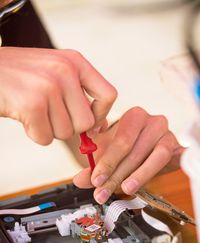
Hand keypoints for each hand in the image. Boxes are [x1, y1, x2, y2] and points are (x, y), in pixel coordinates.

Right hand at [0, 47, 116, 143]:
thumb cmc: (21, 76)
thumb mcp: (56, 74)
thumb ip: (80, 97)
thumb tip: (104, 126)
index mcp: (75, 61)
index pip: (109, 96)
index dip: (100, 115)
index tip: (88, 122)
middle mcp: (65, 70)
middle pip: (86, 122)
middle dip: (68, 127)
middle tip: (50, 115)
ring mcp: (48, 86)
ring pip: (66, 133)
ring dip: (49, 129)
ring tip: (34, 112)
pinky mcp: (32, 104)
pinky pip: (45, 138)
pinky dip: (35, 134)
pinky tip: (25, 117)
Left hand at [73, 107, 183, 203]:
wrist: (150, 149)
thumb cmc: (128, 147)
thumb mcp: (107, 154)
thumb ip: (93, 166)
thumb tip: (79, 180)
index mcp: (133, 116)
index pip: (121, 140)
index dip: (107, 162)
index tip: (96, 180)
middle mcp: (153, 122)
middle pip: (135, 150)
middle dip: (117, 174)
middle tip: (103, 191)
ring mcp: (168, 134)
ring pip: (156, 156)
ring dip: (139, 175)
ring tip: (125, 189)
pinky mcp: (178, 148)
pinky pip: (176, 158)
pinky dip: (169, 167)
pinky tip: (163, 176)